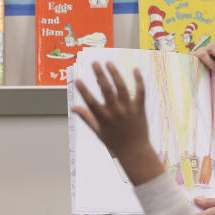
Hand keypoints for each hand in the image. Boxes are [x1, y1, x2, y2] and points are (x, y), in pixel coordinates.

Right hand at [72, 62, 162, 185]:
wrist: (135, 152)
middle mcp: (116, 113)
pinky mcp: (140, 108)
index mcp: (103, 119)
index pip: (91, 102)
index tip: (77, 79)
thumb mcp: (98, 132)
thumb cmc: (115, 142)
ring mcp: (128, 110)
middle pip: (106, 91)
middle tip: (95, 62)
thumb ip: (87, 118)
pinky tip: (135, 69)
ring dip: (115, 74)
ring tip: (109, 62)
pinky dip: (139, 80)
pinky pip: (140, 92)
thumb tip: (74, 107)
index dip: (84, 91)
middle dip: (100, 75)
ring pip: (122, 88)